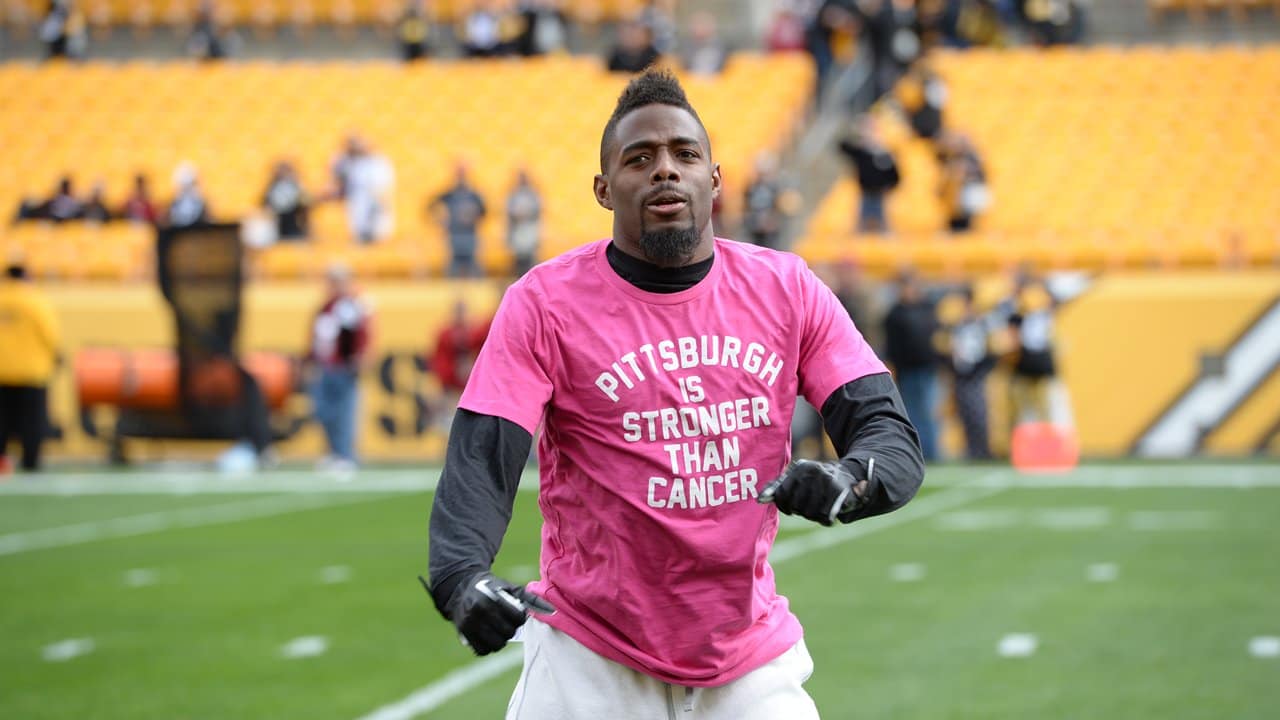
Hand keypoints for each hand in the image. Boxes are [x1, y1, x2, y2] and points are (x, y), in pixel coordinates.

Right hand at [422, 572, 554, 655]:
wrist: (461, 588)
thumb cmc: (492, 588)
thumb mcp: (509, 588)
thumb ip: (530, 598)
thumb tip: (553, 611)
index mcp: (492, 599)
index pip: (516, 618)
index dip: (520, 618)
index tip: (516, 614)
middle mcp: (479, 612)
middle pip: (507, 633)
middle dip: (511, 629)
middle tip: (508, 623)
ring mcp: (469, 624)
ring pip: (496, 645)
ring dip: (501, 640)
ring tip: (500, 631)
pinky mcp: (463, 634)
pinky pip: (482, 651)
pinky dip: (488, 647)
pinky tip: (490, 637)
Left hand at [758, 459, 866, 525]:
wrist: (850, 476)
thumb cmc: (815, 480)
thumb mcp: (796, 478)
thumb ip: (776, 488)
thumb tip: (758, 499)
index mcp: (800, 468)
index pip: (782, 495)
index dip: (784, 506)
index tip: (790, 507)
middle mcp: (813, 472)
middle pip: (796, 507)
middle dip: (801, 510)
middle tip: (809, 503)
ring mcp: (827, 482)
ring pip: (810, 514)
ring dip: (814, 515)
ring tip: (819, 505)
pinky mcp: (840, 494)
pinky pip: (825, 518)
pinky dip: (826, 519)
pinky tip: (829, 509)